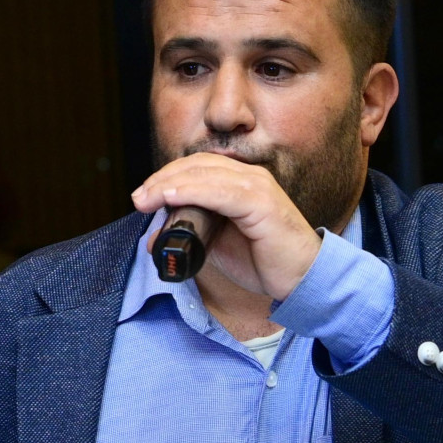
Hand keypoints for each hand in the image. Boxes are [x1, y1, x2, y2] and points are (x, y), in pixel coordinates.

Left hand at [131, 153, 322, 299]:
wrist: (302, 277)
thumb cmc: (265, 260)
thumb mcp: (217, 244)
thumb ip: (190, 234)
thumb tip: (153, 237)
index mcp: (242, 181)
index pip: (198, 166)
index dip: (167, 176)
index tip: (144, 195)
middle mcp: (250, 176)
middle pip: (197, 165)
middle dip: (162, 179)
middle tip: (139, 198)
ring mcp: (257, 187)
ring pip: (205, 174)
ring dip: (169, 185)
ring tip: (146, 199)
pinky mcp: (262, 203)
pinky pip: (220, 192)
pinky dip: (191, 192)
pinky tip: (171, 198)